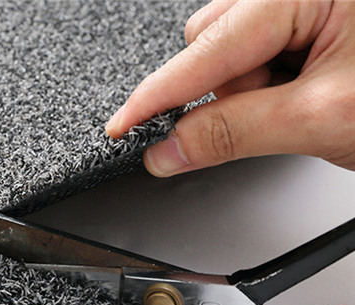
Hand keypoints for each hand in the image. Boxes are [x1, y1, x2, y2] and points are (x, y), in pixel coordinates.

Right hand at [105, 0, 354, 176]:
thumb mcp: (322, 119)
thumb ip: (233, 133)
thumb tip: (169, 150)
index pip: (207, 49)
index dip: (158, 94)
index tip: (122, 125)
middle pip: (213, 42)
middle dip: (226, 91)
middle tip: (270, 118)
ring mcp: (305, 5)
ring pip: (233, 52)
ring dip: (249, 92)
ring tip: (303, 106)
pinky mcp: (309, 22)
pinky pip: (257, 53)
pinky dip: (266, 85)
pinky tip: (305, 94)